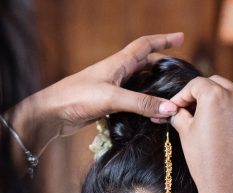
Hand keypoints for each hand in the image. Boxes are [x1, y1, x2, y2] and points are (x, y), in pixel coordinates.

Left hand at [12, 33, 183, 154]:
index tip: (181, 37)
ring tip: (170, 96)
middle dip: (163, 65)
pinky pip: (132, 101)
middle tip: (179, 72)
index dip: (164, 40)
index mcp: (118, 63)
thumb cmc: (77, 97)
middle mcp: (116, 73)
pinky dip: (144, 105)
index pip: (146, 45)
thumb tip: (170, 108)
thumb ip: (142, 103)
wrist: (51, 113)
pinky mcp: (106, 104)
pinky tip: (150, 114)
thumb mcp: (112, 98)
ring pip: (139, 84)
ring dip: (155, 87)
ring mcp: (111, 88)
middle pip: (145, 63)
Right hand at [168, 76, 232, 192]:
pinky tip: (221, 130)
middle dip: (200, 93)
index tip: (175, 106)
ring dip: (217, 101)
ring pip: (231, 94)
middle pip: (215, 83)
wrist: (230, 186)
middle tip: (188, 108)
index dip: (181, 95)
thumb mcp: (185, 133)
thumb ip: (179, 114)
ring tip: (204, 119)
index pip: (195, 85)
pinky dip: (230, 113)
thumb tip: (175, 110)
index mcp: (215, 95)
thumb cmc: (205, 160)